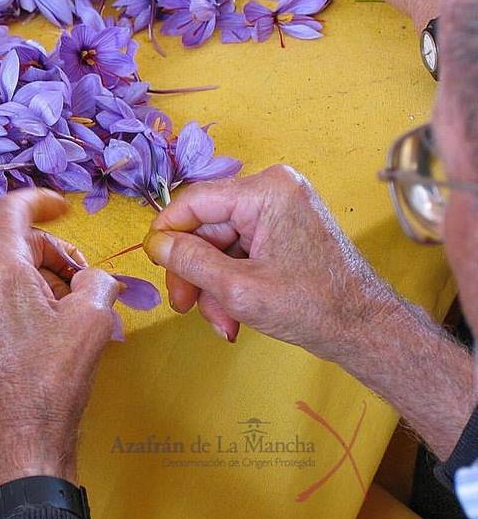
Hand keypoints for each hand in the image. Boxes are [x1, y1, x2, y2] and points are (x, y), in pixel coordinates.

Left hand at [0, 188, 120, 495]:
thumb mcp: (92, 318)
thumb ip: (96, 279)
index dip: (41, 200)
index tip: (62, 209)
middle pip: (19, 245)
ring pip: (11, 272)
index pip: (11, 208)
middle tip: (88, 285)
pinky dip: (28, 300)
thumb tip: (91, 280)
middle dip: (57, 256)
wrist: (17, 439)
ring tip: (76, 315)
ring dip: (46, 281)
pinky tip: (53, 331)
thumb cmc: (52, 377)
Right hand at [143, 165, 473, 458]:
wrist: (364, 328)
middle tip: (185, 307)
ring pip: (220, 244)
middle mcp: (272, 189)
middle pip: (206, 227)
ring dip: (213, 285)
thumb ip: (191, 262)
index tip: (154, 265)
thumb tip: (156, 244)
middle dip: (195, 272)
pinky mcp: (282, 228)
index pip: (194, 201)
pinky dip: (231, 282)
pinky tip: (233, 313)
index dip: (167, 233)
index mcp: (266, 191)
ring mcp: (279, 208)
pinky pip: (239, 250)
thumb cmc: (312, 307)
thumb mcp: (239, 289)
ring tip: (222, 322)